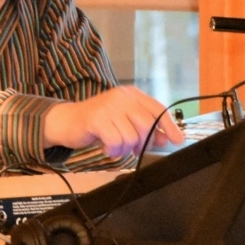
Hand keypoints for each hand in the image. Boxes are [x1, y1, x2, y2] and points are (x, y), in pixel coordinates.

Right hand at [42, 86, 184, 159]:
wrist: (67, 121)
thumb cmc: (98, 123)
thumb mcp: (124, 123)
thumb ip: (145, 129)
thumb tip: (165, 139)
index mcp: (132, 95)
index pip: (157, 109)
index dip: (169, 126)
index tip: (177, 140)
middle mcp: (122, 97)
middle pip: (147, 125)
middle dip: (143, 143)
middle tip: (133, 149)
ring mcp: (109, 106)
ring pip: (132, 136)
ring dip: (125, 149)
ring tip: (115, 146)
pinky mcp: (96, 118)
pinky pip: (116, 141)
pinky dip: (113, 150)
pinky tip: (107, 147)